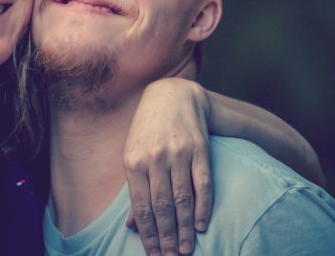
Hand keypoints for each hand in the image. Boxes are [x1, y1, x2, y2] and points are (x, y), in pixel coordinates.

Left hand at [123, 78, 212, 255]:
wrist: (172, 96)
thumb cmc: (147, 131)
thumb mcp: (133, 155)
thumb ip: (135, 190)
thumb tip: (131, 226)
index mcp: (133, 161)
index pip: (142, 207)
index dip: (148, 234)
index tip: (155, 255)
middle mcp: (155, 158)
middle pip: (162, 207)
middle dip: (167, 237)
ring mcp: (179, 153)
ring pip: (183, 198)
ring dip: (185, 228)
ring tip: (187, 250)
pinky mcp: (199, 149)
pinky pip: (203, 183)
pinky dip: (203, 207)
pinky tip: (202, 225)